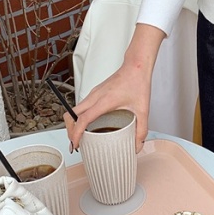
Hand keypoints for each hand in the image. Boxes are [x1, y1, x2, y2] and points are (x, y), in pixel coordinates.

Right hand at [65, 23, 165, 152]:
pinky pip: (82, 106)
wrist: (136, 67)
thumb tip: (137, 147)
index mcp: (104, 101)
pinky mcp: (95, 93)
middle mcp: (95, 96)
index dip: (76, 133)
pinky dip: (80, 117)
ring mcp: (94, 94)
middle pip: (71, 114)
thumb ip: (141, 130)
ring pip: (75, 109)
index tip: (76, 144)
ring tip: (80, 137)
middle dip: (70, 130)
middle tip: (76, 143)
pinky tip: (89, 125)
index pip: (83, 119)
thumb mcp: (143, 111)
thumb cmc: (138, 84)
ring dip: (73, 123)